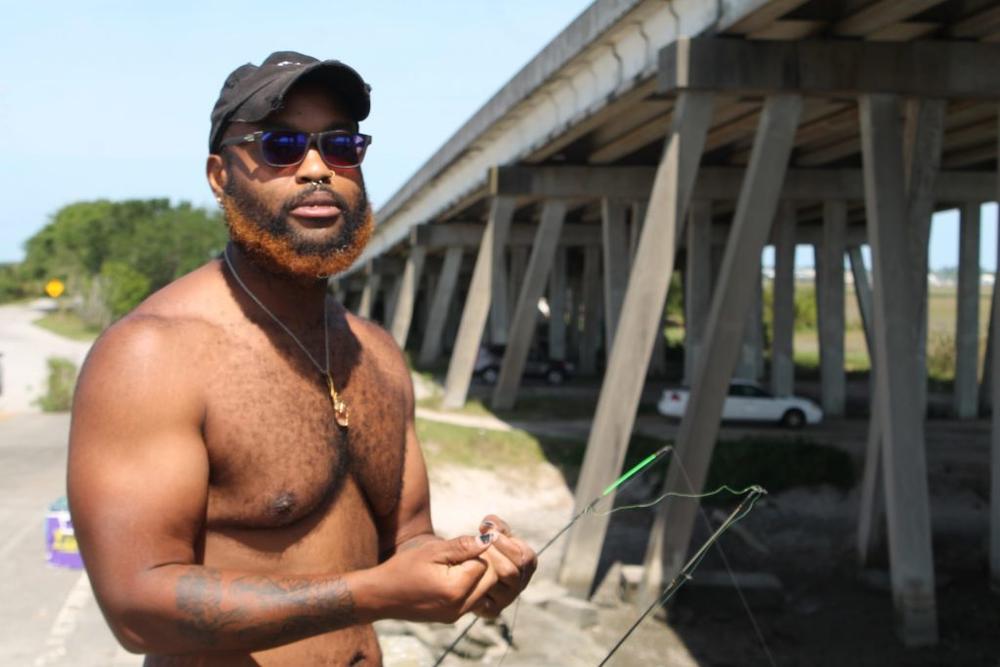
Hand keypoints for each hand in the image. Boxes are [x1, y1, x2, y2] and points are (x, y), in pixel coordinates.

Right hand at [372, 534, 497, 623]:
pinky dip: (469, 587)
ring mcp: (456, 616)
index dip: (477, 550)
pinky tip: (451, 576)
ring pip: (485, 591)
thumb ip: (462, 546)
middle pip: (490, 580)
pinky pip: (473, 600)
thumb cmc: (403, 568)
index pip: (486, 565)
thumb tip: (489, 539)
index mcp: (456, 589)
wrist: (380, 595)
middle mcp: (460, 607)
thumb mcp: (432, 551)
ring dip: (477, 576)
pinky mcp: (451, 618)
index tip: (461, 545)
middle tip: (461, 553)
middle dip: (482, 564)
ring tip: (455, 564)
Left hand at [473, 515, 537, 618]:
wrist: (464, 569)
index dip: (507, 543)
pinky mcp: (491, 610)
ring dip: (481, 567)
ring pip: (495, 583)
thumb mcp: (494, 533)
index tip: (489, 532)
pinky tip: (465, 570)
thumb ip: (495, 526)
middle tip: (478, 543)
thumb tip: (487, 526)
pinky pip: (483, 597)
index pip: (526, 557)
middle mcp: (520, 584)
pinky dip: (473, 582)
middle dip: (492, 554)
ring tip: (470, 555)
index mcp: (527, 565)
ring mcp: (506, 599)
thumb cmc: (485, 547)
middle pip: (511, 571)